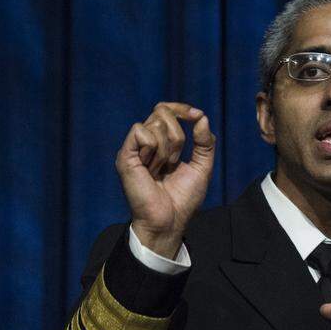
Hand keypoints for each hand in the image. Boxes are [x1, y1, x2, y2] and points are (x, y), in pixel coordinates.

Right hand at [115, 102, 216, 257]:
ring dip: (167, 149)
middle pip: (162, 112)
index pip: (166, 110)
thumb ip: (205, 142)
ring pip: (155, 124)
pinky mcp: (125, 155)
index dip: (181, 109)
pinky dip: (153, 149)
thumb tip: (201, 117)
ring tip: (161, 171)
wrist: (170, 220)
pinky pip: (140, 131)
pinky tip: (150, 169)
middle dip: (177, 136)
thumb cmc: (183, 199)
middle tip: (173, 162)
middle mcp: (145, 143)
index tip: (197, 115)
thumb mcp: (202, 167)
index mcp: (161, 143)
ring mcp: (134, 148)